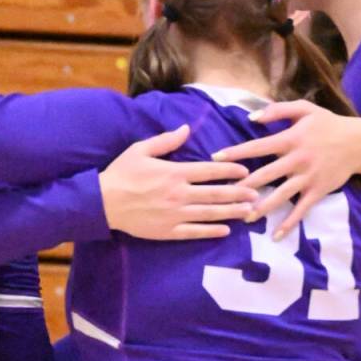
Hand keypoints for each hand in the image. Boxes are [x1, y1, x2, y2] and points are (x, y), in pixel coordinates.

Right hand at [98, 124, 257, 239]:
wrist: (102, 203)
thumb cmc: (121, 174)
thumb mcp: (140, 150)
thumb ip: (165, 140)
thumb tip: (186, 129)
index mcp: (174, 173)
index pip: (209, 171)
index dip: (230, 171)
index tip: (245, 172)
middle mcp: (179, 194)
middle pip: (216, 194)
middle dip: (239, 194)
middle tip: (257, 194)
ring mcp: (175, 214)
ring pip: (210, 213)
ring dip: (232, 212)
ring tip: (249, 212)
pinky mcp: (168, 231)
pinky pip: (195, 232)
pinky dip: (212, 231)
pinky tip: (225, 230)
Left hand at [211, 101, 360, 238]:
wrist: (360, 142)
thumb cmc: (328, 124)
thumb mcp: (305, 109)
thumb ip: (277, 111)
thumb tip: (251, 117)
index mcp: (291, 139)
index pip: (258, 147)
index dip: (236, 152)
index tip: (215, 158)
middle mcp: (297, 160)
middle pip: (266, 174)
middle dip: (244, 185)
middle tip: (222, 194)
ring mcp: (308, 178)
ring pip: (281, 195)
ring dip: (262, 207)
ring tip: (243, 216)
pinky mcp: (318, 191)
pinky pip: (302, 210)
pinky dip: (290, 223)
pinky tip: (276, 236)